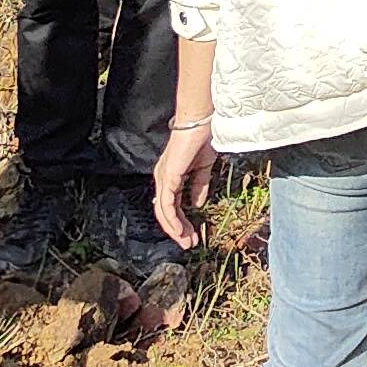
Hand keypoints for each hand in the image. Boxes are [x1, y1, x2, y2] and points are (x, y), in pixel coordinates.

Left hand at [153, 119, 215, 247]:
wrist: (201, 122)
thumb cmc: (202, 139)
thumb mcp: (203, 168)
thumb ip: (199, 186)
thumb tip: (196, 204)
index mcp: (171, 176)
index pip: (172, 205)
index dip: (182, 221)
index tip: (193, 234)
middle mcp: (163, 178)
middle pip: (165, 212)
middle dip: (178, 230)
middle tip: (189, 243)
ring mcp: (163, 178)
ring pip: (164, 211)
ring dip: (175, 229)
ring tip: (187, 241)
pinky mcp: (167, 177)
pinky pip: (167, 205)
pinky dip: (173, 220)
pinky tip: (181, 230)